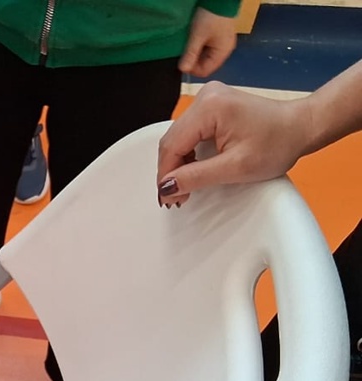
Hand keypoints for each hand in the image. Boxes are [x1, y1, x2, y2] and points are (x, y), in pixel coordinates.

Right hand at [157, 81, 309, 205]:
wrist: (301, 126)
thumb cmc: (278, 143)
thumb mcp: (235, 167)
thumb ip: (196, 177)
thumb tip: (166, 187)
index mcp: (209, 107)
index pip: (172, 145)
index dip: (166, 174)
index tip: (168, 197)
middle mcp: (204, 97)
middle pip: (172, 140)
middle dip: (171, 170)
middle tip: (176, 196)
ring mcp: (207, 98)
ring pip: (178, 137)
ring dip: (178, 163)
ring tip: (185, 186)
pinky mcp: (212, 105)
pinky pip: (188, 132)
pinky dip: (188, 153)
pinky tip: (193, 169)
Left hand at [178, 8, 236, 77]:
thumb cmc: (210, 17)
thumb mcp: (197, 36)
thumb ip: (190, 53)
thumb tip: (183, 70)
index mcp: (222, 52)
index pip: (205, 71)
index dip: (192, 70)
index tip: (182, 64)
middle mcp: (224, 50)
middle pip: (206, 64)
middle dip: (194, 62)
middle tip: (183, 54)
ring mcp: (222, 43)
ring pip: (205, 57)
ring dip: (196, 54)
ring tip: (189, 46)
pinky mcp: (219, 37)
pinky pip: (207, 48)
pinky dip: (199, 48)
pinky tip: (194, 41)